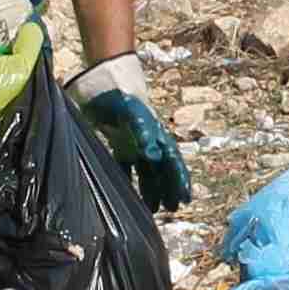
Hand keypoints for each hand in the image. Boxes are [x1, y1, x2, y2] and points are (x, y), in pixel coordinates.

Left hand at [72, 53, 192, 209]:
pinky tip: (126, 196)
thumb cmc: (118, 95)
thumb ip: (142, 130)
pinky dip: (129, 180)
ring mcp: (134, 141)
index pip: (172, 159)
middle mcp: (148, 139)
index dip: (179, 178)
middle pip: (162, 168)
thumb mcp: (131, 111)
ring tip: (154, 209)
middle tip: (175, 207)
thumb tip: (154, 155)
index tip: (185, 197)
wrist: (103, 80)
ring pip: (147, 170)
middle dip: (169, 187)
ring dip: (151, 188)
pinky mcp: (120, 143)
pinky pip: (127, 166)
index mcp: (155, 132)